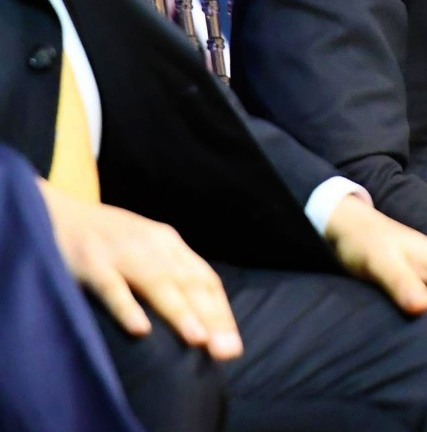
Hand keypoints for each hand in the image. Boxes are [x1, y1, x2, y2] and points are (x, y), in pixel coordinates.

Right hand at [36, 180, 242, 359]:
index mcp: (170, 244)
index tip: (233, 346)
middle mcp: (153, 246)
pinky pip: (111, 287)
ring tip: (199, 340)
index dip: (221, 313)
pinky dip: (127, 307)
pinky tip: (140, 330)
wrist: (56, 211)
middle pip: (189, 283)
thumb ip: (169, 274)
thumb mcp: (144, 248)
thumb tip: (198, 318)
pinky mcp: (90, 262)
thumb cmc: (106, 239)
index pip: (205, 279)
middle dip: (212, 318)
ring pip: (157, 283)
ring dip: (180, 312)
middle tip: (227, 351)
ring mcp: (122, 253)